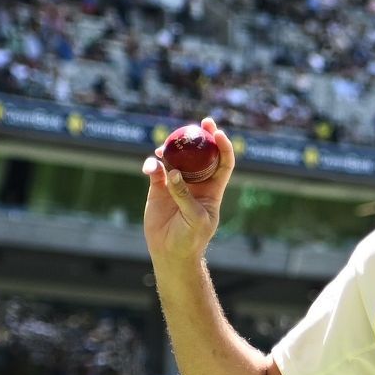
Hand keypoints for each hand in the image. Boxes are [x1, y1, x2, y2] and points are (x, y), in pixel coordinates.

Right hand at [141, 117, 233, 270]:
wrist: (170, 252)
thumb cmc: (191, 238)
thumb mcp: (194, 219)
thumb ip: (185, 196)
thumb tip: (173, 172)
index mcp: (212, 188)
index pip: (223, 163)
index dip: (224, 147)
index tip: (218, 133)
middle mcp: (196, 182)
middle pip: (201, 154)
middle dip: (202, 136)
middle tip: (200, 122)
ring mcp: (176, 183)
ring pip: (176, 158)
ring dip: (172, 148)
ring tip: (164, 147)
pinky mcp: (158, 188)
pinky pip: (155, 170)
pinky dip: (152, 165)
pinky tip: (150, 167)